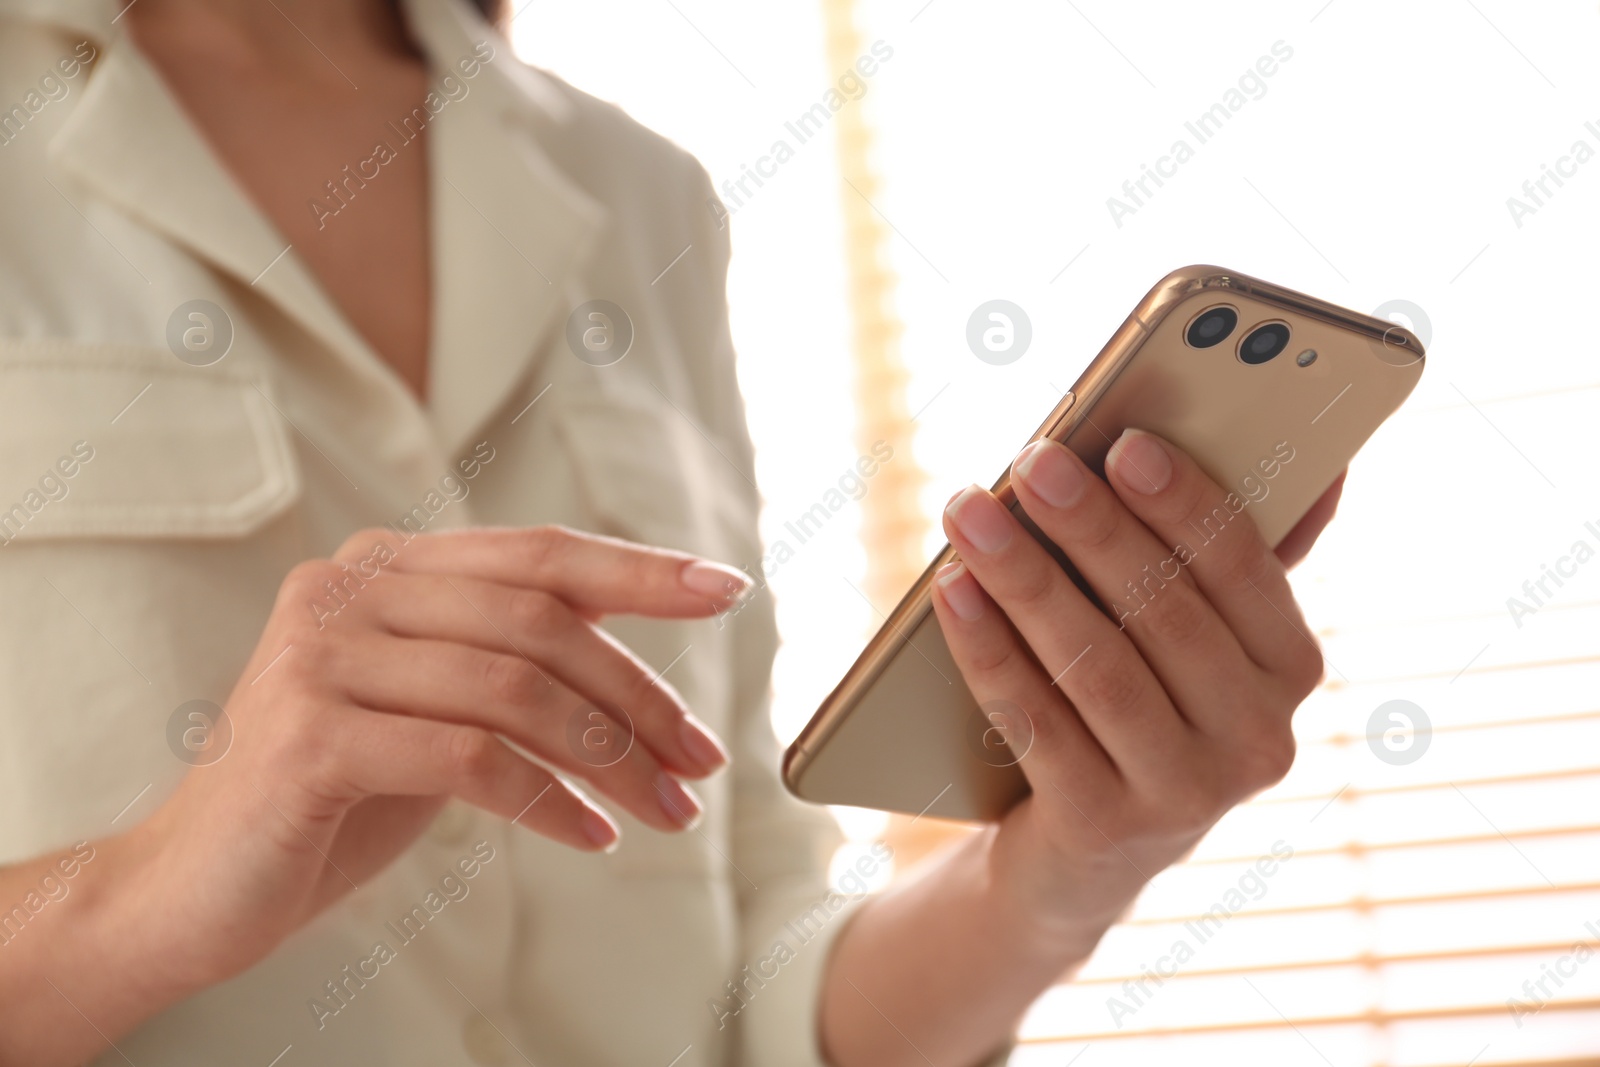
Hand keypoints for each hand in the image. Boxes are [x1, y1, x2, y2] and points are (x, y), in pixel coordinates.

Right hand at [126, 526, 746, 988]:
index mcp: (387, 567)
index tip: (726, 590)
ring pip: (515, 688)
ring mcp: (321, 654)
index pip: (539, 553)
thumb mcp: (432, 710)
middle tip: (701, 761)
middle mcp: (349, 588)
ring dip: (612, 757)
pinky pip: (469, 758)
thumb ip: (505, 663)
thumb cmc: (333, 797)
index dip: (639, 569)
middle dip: (640, 695)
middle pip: (542, 622)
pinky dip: (548, 801)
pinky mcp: (309, 733)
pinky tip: (588, 836)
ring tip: (666, 811)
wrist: (193, 885)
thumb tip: (632, 662)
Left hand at [931, 431, 1335, 941]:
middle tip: (1030, 462)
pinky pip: (1037, 721)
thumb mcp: (1196, 639)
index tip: (1124, 443)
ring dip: (1026, 579)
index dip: (1184, 503)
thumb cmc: (1141, 704)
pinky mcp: (1106, 827)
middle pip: (1163, 612)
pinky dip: (989, 648)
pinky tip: (953, 592)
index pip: (1244, 569)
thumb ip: (1232, 553)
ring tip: (968, 516)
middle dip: (1090, 529)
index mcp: (1291, 668)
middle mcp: (1258, 738)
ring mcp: (1185, 794)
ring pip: (1097, 666)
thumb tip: (1323, 458)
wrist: (1083, 854)